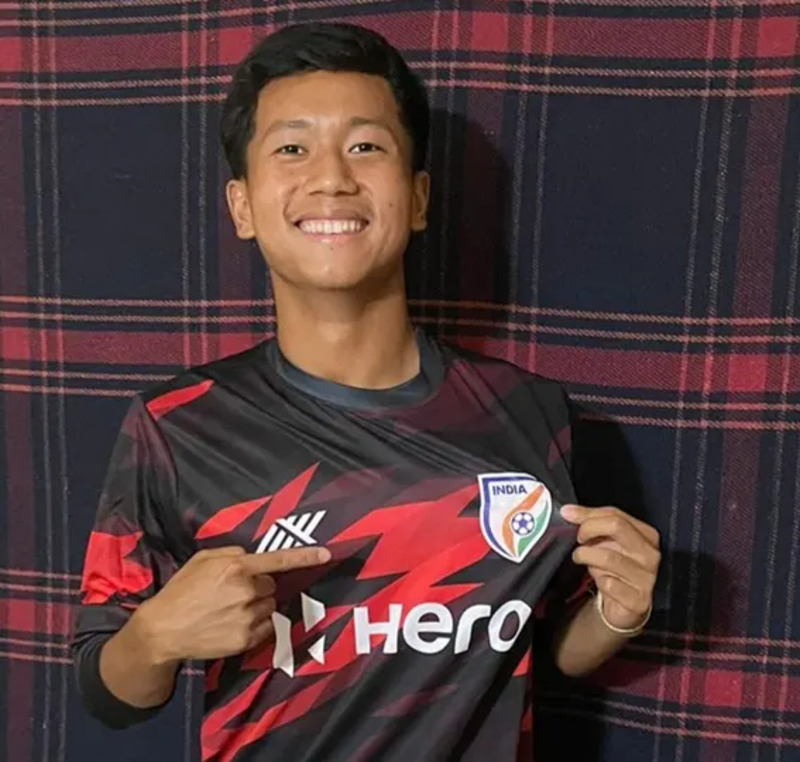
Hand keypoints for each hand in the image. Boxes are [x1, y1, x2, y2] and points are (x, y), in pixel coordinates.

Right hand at [133, 545, 330, 662]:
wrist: (162, 630)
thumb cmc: (180, 590)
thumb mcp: (202, 559)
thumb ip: (231, 554)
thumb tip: (251, 557)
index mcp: (237, 567)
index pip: (279, 560)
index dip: (305, 556)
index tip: (327, 553)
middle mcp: (247, 591)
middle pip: (272, 585)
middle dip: (258, 586)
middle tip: (232, 593)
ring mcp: (248, 617)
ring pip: (270, 606)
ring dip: (257, 606)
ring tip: (229, 610)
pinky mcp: (246, 639)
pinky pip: (266, 627)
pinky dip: (256, 625)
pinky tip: (232, 624)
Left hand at [560, 504, 659, 631]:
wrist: (624, 605)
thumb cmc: (615, 570)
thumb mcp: (606, 543)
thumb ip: (591, 523)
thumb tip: (569, 511)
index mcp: (647, 535)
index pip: (616, 514)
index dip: (589, 514)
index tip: (569, 516)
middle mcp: (650, 554)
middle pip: (617, 527)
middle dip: (589, 528)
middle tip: (578, 538)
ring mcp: (647, 578)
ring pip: (609, 556)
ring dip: (586, 555)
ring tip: (579, 557)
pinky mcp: (638, 600)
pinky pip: (609, 583)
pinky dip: (597, 579)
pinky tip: (598, 579)